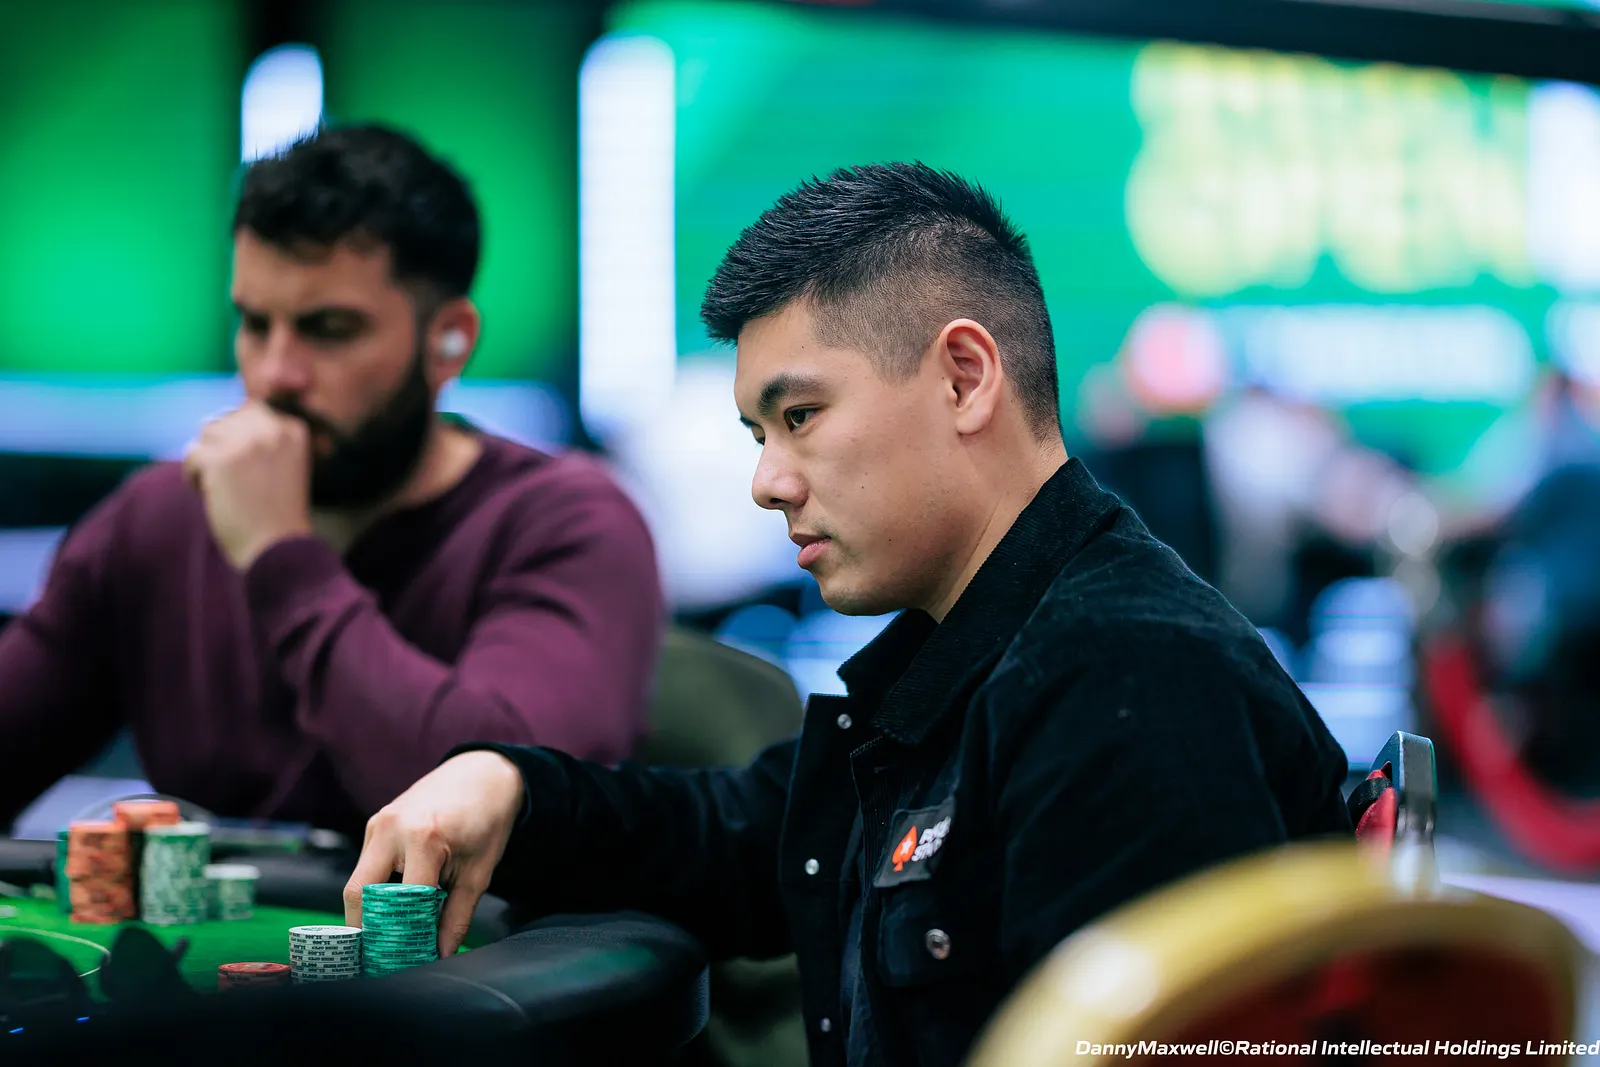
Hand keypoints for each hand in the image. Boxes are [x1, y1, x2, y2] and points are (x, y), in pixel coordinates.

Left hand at [182, 402, 313, 569]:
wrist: (277, 547)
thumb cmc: (279, 513)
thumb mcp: (286, 464)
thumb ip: (263, 439)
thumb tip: (217, 420)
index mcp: (294, 429)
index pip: (253, 408)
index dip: (240, 434)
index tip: (244, 465)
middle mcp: (272, 429)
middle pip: (227, 418)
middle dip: (221, 443)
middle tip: (227, 475)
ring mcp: (246, 443)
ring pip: (206, 433)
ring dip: (206, 458)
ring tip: (218, 485)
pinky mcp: (221, 460)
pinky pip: (191, 454)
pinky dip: (193, 476)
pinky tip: (208, 494)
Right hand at [344, 750, 525, 956]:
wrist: (483, 775)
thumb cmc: (487, 821)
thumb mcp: (479, 873)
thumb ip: (457, 916)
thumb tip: (442, 954)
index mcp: (423, 839)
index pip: (400, 903)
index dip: (401, 937)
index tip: (405, 961)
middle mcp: (392, 829)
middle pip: (358, 894)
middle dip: (365, 929)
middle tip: (379, 956)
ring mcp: (378, 823)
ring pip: (357, 880)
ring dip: (368, 910)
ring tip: (385, 936)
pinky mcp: (375, 822)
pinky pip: (366, 864)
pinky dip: (374, 889)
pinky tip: (390, 907)